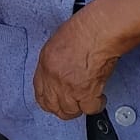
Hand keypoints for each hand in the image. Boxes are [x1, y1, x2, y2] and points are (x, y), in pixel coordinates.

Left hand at [33, 6, 118, 120]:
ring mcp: (68, 87)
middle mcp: (54, 77)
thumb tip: (60, 73)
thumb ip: (56, 61)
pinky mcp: (86, 92)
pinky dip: (96, 105)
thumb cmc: (84, 29)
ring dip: (79, 107)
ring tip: (87, 100)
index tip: (56, 102)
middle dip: (63, 108)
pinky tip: (100, 98)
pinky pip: (89, 108)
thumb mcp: (59, 43)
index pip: (40, 93)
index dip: (49, 101)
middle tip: (73, 104)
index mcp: (45, 63)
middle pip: (52, 106)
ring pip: (70, 111)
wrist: (99, 30)